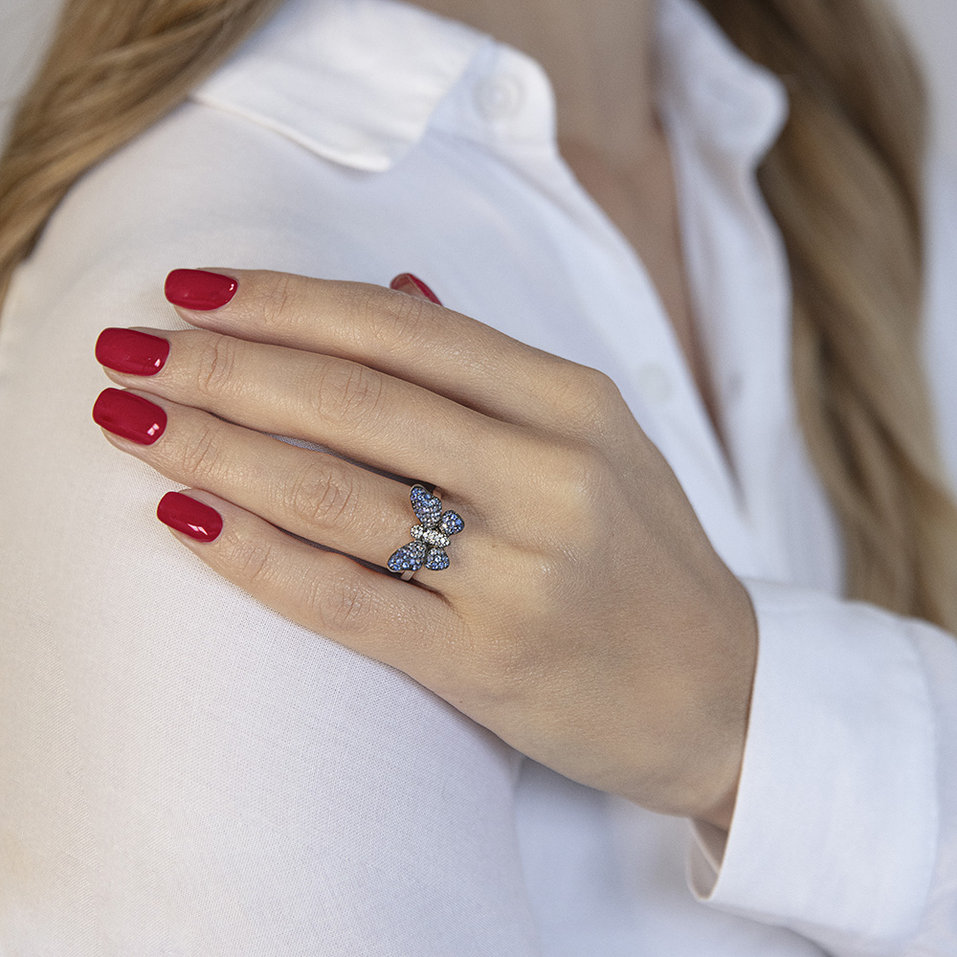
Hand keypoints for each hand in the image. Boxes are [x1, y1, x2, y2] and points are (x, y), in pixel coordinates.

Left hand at [92, 268, 756, 827]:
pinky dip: (255, 554)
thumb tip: (391, 294)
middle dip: (225, 367)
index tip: (194, 290)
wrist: (723, 692)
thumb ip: (493, 373)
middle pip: (354, 402)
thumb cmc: (647, 557)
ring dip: (216, 449)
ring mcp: (519, 573)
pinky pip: (345, 599)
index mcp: (574, 405)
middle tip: (131, 350)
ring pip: (336, 494)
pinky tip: (186, 516)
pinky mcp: (485, 662)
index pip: (402, 330)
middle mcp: (550, 476)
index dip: (286, 302)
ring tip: (130, 420)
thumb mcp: (597, 441)